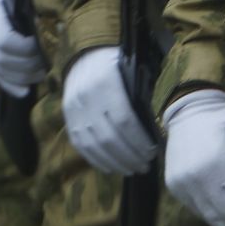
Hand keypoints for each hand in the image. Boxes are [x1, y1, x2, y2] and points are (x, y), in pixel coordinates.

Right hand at [0, 0, 44, 95]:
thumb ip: (37, 9)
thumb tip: (55, 30)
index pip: (4, 41)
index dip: (26, 50)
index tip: (42, 45)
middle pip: (0, 58)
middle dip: (27, 66)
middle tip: (48, 64)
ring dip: (22, 76)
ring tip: (43, 74)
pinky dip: (10, 84)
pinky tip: (25, 92)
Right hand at [62, 47, 158, 175]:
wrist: (84, 56)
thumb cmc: (117, 65)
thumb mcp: (131, 71)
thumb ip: (140, 96)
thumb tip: (156, 128)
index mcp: (106, 83)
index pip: (124, 120)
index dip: (139, 140)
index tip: (152, 151)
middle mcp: (87, 98)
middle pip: (110, 137)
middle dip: (130, 156)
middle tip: (145, 165)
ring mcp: (74, 111)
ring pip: (95, 145)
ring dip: (116, 162)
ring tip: (132, 169)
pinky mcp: (68, 120)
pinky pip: (81, 146)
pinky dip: (97, 160)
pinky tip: (112, 167)